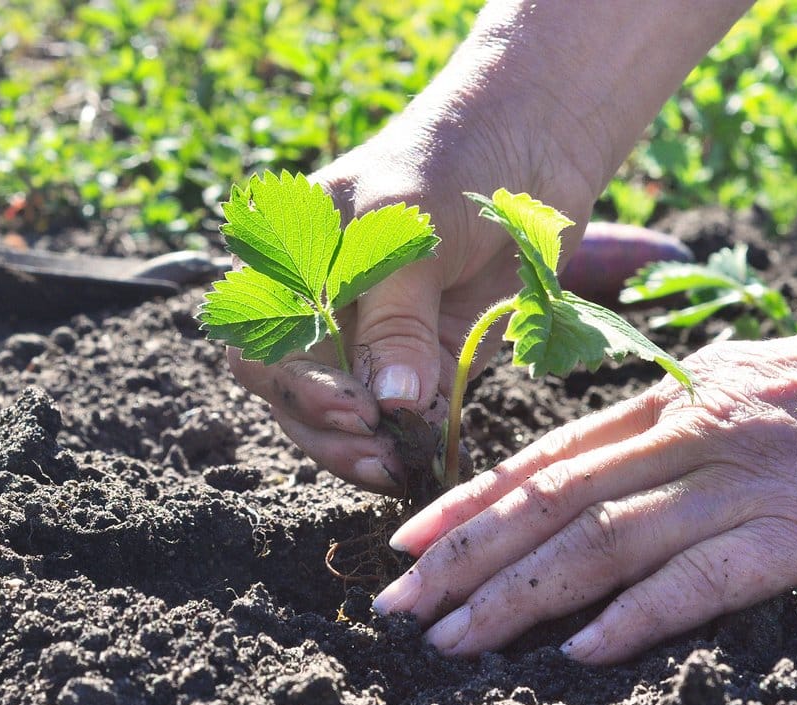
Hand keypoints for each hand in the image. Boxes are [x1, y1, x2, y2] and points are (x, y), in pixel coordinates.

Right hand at [224, 0, 749, 494]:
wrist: (535, 144)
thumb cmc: (454, 160)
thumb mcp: (409, 226)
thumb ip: (395, 315)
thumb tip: (388, 402)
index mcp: (291, 263)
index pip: (261, 342)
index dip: (295, 386)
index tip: (352, 408)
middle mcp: (325, 308)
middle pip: (294, 395)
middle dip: (328, 432)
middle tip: (377, 453)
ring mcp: (377, 340)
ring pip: (346, 418)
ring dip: (367, 449)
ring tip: (401, 467)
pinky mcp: (430, 362)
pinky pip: (409, 419)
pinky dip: (415, 443)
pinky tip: (431, 454)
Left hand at [373, 319, 796, 663]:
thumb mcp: (759, 379)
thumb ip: (689, 415)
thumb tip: (632, 453)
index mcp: (678, 396)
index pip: (549, 453)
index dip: (470, 501)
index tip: (409, 540)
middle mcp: (690, 433)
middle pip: (550, 500)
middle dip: (462, 557)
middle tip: (395, 603)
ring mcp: (740, 481)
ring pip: (599, 542)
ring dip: (516, 596)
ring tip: (450, 641)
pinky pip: (696, 579)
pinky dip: (632, 616)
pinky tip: (578, 653)